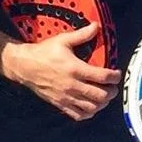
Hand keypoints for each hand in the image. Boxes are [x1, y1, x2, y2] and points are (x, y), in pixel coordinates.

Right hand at [3, 23, 121, 120]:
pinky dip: (89, 113)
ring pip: (91, 108)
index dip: (114, 76)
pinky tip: (92, 106)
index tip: (116, 74)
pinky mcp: (60, 104)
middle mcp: (72, 85)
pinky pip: (78, 115)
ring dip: (102, 103)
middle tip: (113, 86)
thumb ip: (82, 34)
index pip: (102, 77)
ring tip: (105, 96)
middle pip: (100, 95)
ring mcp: (66, 97)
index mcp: (75, 69)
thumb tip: (96, 27)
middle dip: (112, 92)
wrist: (24, 66)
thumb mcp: (63, 40)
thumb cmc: (43, 53)